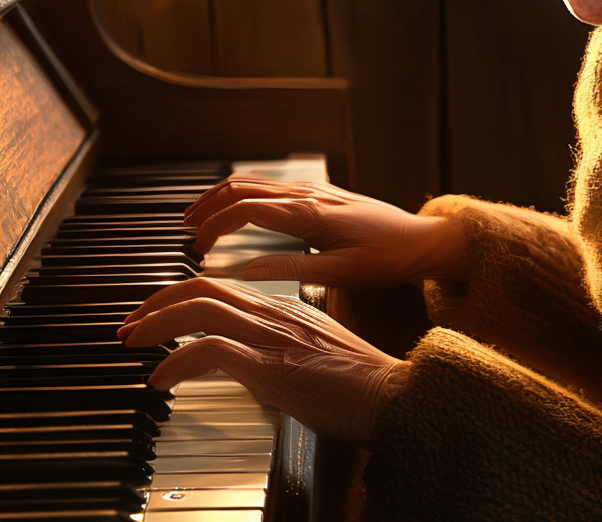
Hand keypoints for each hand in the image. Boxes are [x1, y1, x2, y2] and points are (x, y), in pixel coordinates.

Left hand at [118, 277, 398, 445]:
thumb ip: (281, 350)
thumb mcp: (314, 357)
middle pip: (204, 287)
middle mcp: (276, 313)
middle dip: (158, 303)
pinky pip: (210, 349)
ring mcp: (273, 335)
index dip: (181, 299)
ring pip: (201, 308)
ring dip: (157, 323)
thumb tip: (246, 363)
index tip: (156, 319)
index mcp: (286, 308)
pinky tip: (162, 380)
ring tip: (133, 342)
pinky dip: (177, 361)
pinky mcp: (271, 363)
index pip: (222, 289)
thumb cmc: (360, 384)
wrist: (392, 394)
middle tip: (130, 325)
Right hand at [185, 174, 467, 287]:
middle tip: (184, 231)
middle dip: (208, 206)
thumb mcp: (342, 273)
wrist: (420, 239)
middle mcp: (308, 195)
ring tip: (199, 218)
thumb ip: (293, 270)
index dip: (212, 227)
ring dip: (223, 197)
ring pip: (256, 182)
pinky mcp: (321, 195)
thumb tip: (245, 271)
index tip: (195, 250)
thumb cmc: (387, 258)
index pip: (244, 210)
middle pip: (242, 188)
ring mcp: (314, 191)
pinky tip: (238, 211)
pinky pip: (273, 186)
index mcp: (309, 214)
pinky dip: (245, 195)